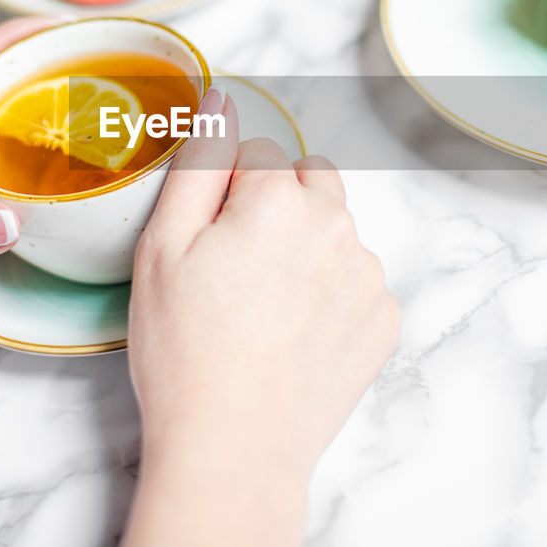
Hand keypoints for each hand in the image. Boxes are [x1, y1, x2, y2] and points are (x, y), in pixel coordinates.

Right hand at [123, 88, 399, 546]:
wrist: (234, 447)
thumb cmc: (186, 351)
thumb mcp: (163, 246)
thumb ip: (199, 161)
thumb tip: (221, 98)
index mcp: (280, 199)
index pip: (256, 155)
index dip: (223, 193)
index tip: (207, 240)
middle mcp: (338, 226)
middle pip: (309, 181)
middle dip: (276, 203)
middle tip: (235, 265)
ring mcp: (368, 276)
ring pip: (335, 231)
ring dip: (307, 248)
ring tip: (262, 307)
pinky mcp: (384, 320)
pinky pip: (357, 282)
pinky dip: (330, 295)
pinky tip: (293, 333)